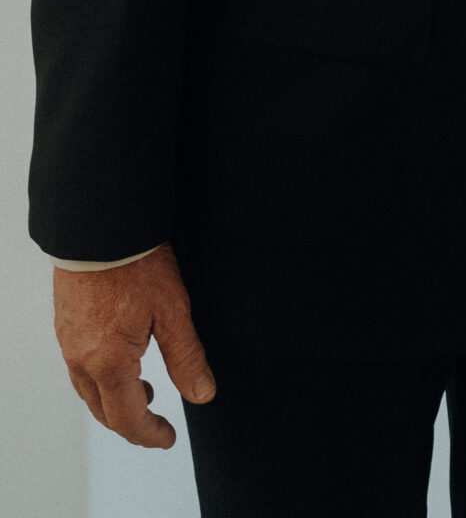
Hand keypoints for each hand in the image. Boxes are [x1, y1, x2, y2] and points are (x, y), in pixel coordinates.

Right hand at [54, 245, 214, 448]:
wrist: (101, 224)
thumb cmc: (136, 262)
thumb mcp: (173, 310)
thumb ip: (186, 357)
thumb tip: (202, 394)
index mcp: (109, 363)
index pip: (127, 418)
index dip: (149, 434)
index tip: (167, 438)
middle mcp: (81, 359)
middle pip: (103, 411)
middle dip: (130, 422)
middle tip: (156, 421)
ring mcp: (68, 341)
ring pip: (88, 389)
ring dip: (114, 400)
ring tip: (144, 389)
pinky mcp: (65, 323)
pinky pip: (79, 365)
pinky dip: (100, 376)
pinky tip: (120, 358)